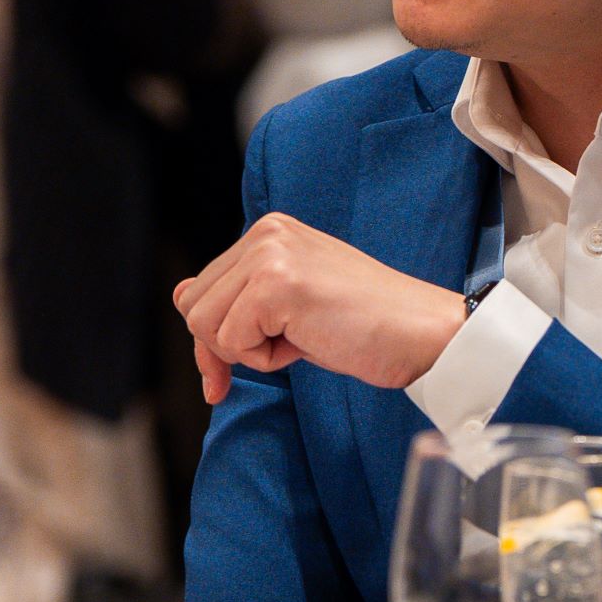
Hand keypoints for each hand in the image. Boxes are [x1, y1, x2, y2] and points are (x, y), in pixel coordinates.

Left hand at [173, 213, 468, 404]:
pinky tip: (307, 342)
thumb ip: (238, 299)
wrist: (422, 334)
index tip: (237, 368)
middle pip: (193, 307)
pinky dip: (265, 359)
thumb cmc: (365, 327)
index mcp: (268, 232)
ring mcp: (270, 255)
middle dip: (225, 347)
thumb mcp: (289, 308)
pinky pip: (232, 341)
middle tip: (282, 351)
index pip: (200, 290)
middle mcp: (265, 233)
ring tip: (301, 338)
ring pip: (204, 325)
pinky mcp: (277, 283)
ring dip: (250, 351)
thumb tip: (179, 296)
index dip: (215, 339)